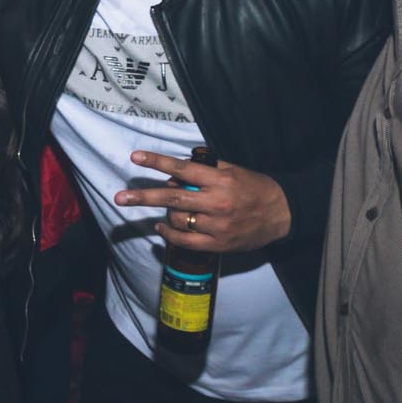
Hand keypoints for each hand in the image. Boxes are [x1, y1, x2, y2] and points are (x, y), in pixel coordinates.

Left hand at [117, 151, 292, 253]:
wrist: (282, 214)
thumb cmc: (256, 188)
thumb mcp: (234, 171)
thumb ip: (207, 169)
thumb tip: (177, 170)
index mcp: (220, 181)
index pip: (182, 169)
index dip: (157, 162)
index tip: (136, 158)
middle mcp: (216, 203)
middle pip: (172, 197)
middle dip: (143, 196)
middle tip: (119, 198)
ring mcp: (216, 225)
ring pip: (177, 218)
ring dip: (165, 212)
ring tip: (165, 208)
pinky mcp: (218, 244)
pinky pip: (185, 240)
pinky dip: (169, 232)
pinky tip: (162, 226)